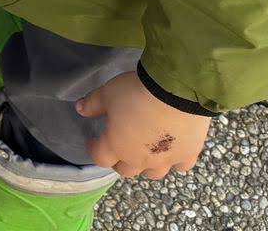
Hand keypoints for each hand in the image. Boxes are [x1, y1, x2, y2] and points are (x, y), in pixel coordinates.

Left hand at [77, 72, 210, 178]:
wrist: (175, 93)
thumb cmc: (135, 94)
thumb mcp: (107, 93)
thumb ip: (92, 104)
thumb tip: (80, 110)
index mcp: (116, 146)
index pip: (100, 157)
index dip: (93, 149)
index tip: (92, 140)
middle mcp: (140, 159)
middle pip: (126, 170)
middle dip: (118, 160)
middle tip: (117, 147)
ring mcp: (165, 160)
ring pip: (153, 173)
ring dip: (145, 165)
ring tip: (144, 152)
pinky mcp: (188, 154)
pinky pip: (180, 166)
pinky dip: (175, 161)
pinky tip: (173, 151)